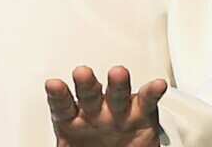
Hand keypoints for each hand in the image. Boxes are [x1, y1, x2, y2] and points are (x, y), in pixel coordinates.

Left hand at [44, 65, 167, 146]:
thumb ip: (65, 145)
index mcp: (71, 118)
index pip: (62, 105)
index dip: (58, 95)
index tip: (53, 84)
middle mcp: (93, 110)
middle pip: (88, 94)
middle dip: (86, 83)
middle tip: (82, 72)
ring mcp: (117, 109)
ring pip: (117, 93)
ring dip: (117, 83)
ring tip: (118, 73)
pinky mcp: (141, 112)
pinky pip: (147, 100)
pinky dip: (152, 92)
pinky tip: (157, 85)